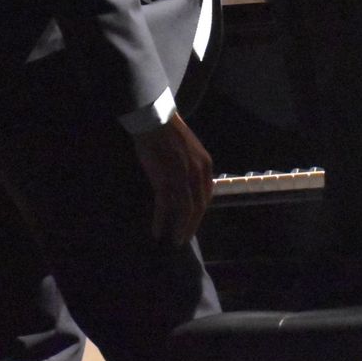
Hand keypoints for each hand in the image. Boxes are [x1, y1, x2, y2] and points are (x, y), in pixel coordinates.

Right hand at [131, 111, 213, 245]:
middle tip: (184, 238)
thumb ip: (193, 167)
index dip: (199, 212)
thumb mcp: (190, 150)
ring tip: (175, 241)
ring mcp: (182, 177)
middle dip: (192, 225)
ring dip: (180, 228)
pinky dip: (161, 221)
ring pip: (185, 209)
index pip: (206, 195)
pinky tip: (157, 232)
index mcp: (206, 165)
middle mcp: (198, 173)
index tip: (192, 222)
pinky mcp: (164, 179)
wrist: (155, 120)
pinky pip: (164, 206)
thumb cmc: (169, 133)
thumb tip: (190, 183)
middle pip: (199, 206)